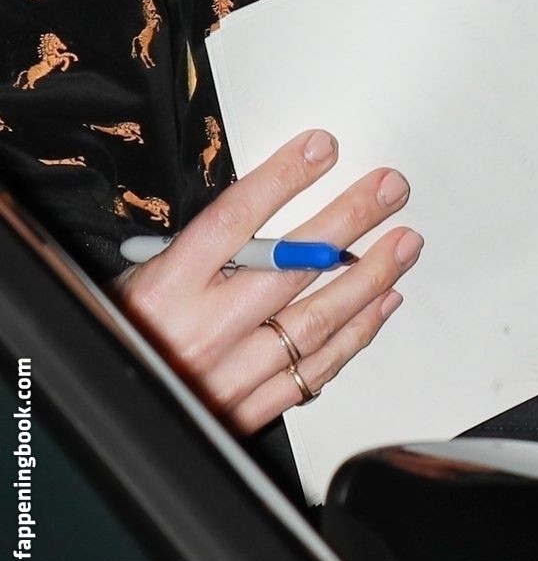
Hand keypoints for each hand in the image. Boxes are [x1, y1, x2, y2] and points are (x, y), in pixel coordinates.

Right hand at [107, 128, 421, 434]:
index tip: (322, 148)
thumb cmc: (123, 334)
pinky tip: (382, 303)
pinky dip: (355, 335)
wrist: (111, 411)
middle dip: (349, 221)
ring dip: (369, 277)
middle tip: (389, 190)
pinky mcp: (247, 412)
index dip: (283, 180)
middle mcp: (202, 331)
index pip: (234, 220)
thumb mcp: (138, 276)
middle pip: (289, 267)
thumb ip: (198, 247)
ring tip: (404, 243)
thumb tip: (265, 198)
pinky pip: (313, 371)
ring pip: (314, 321)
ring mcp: (229, 376)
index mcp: (167, 288)